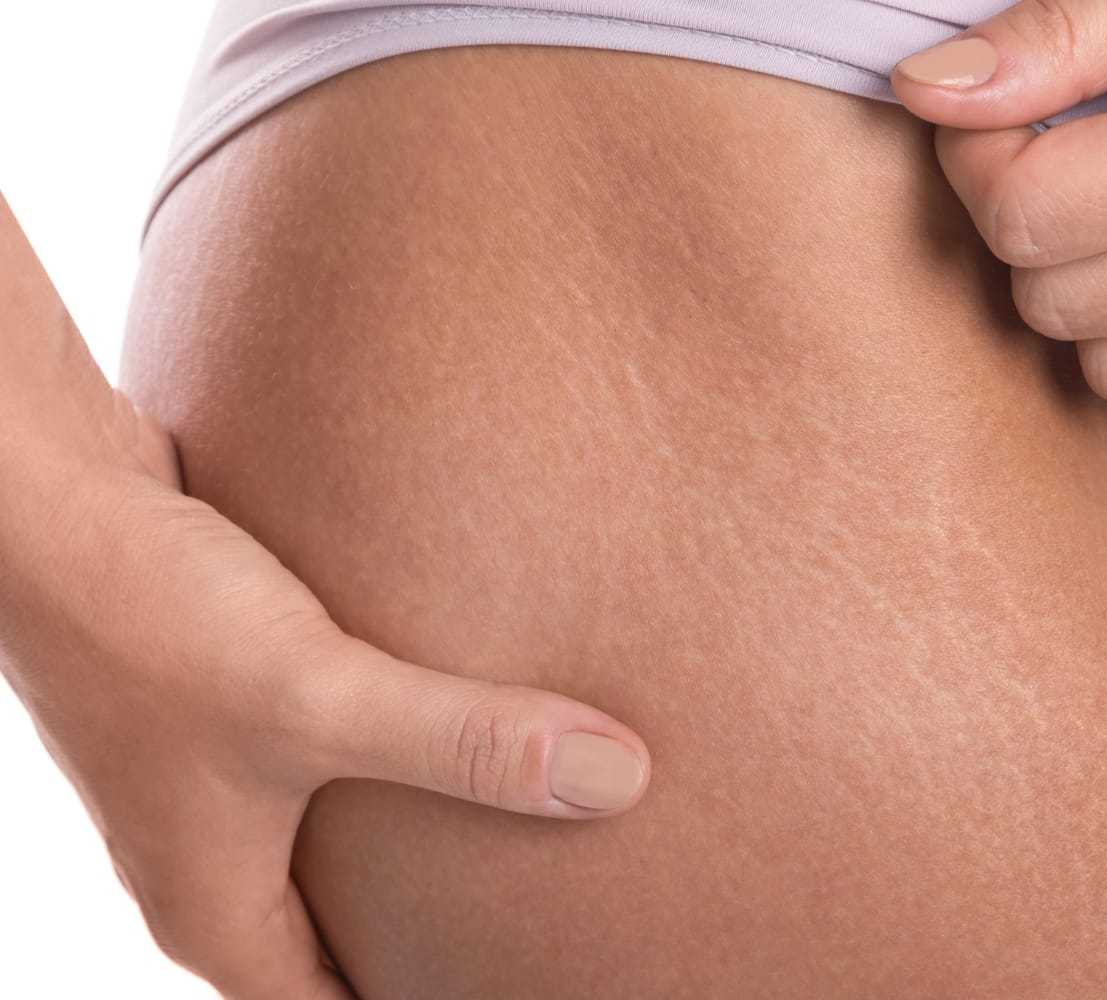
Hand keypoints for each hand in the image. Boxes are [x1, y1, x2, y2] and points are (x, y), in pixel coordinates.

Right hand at [1, 406, 650, 997]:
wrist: (45, 494)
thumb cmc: (148, 613)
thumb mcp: (318, 696)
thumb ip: (466, 742)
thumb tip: (617, 782)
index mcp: (216, 909)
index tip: (515, 984)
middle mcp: (209, 858)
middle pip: (338, 943)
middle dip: (427, 943)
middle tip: (534, 922)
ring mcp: (217, 776)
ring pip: (334, 846)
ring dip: (413, 841)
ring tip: (518, 828)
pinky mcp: (235, 699)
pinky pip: (330, 757)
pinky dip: (392, 755)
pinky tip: (456, 715)